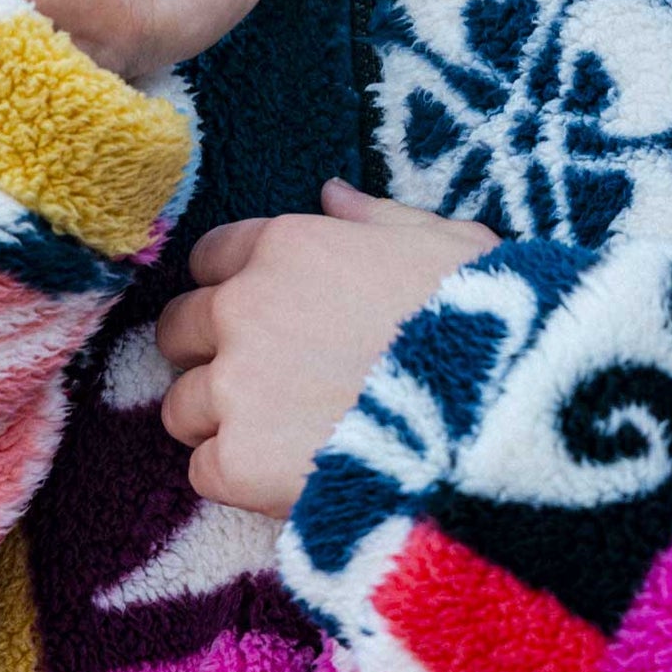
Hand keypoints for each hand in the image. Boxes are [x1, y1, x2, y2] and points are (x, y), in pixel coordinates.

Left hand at [155, 180, 500, 517]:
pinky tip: (292, 477)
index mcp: (287, 245)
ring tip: (282, 438)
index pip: (210, 258)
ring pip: (182, 407)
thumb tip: (331, 193)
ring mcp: (235, 385)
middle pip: (178, 330)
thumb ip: (374, 217)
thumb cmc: (480, 318)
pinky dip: (239, 479)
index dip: (235, 287)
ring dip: (219, 421)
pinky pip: (204, 472)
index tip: (266, 316)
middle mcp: (243, 307)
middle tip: (262, 381)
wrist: (493, 416)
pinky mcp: (237, 462)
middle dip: (209, 353)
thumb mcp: (440, 243)